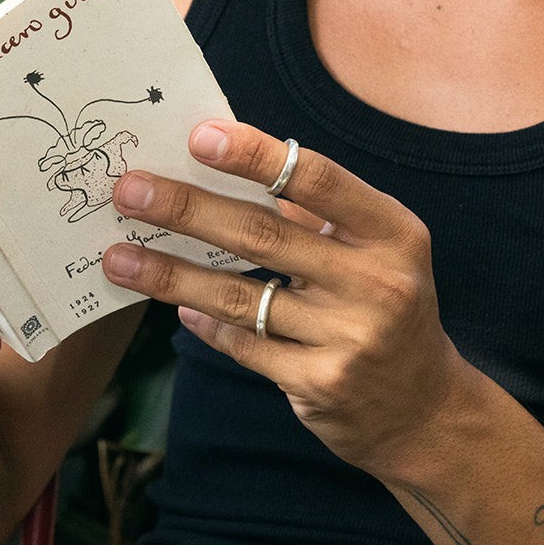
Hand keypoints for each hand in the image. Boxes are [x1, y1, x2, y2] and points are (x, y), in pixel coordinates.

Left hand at [103, 119, 466, 483]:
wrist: (425, 409)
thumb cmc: (387, 304)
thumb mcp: (377, 249)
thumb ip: (317, 213)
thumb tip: (230, 166)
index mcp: (392, 231)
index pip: (316, 179)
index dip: (254, 155)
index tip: (197, 135)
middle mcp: (376, 282)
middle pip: (263, 234)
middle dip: (187, 209)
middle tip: (129, 192)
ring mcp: (349, 338)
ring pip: (240, 297)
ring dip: (171, 274)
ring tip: (118, 258)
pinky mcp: (320, 385)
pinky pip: (245, 344)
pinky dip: (205, 322)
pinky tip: (176, 305)